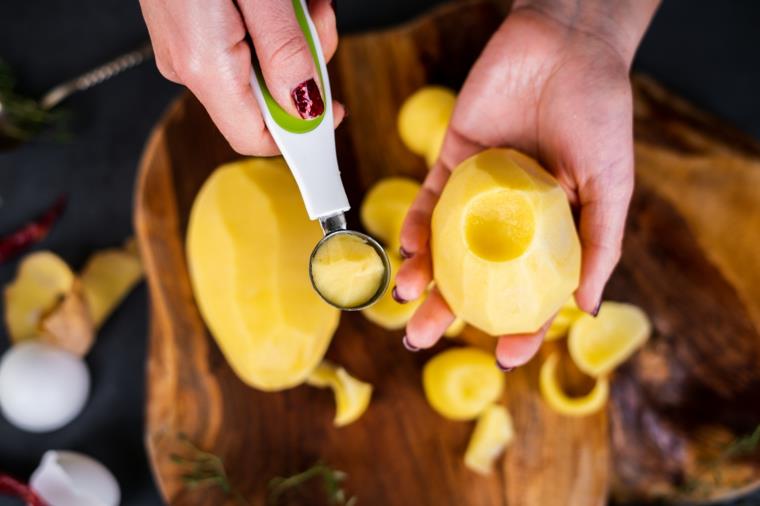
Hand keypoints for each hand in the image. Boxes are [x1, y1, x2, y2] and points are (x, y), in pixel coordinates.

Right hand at [139, 0, 343, 154]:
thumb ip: (285, 54)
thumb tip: (306, 108)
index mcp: (203, 64)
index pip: (254, 137)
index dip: (298, 134)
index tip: (334, 113)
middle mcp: (187, 64)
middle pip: (261, 100)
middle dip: (302, 67)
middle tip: (317, 21)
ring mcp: (183, 46)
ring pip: (255, 69)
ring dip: (290, 39)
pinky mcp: (186, 27)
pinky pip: (238, 44)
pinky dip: (267, 26)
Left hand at [395, 1, 658, 367]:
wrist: (565, 43)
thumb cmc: (599, 113)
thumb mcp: (611, 185)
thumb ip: (598, 245)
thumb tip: (584, 309)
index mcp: (551, 228)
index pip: (530, 288)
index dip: (519, 325)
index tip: (504, 357)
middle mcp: (510, 216)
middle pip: (474, 273)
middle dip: (446, 309)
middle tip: (419, 340)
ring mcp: (479, 190)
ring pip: (443, 243)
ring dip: (421, 274)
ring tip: (404, 301)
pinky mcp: (453, 159)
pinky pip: (428, 199)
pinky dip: (414, 224)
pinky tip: (406, 250)